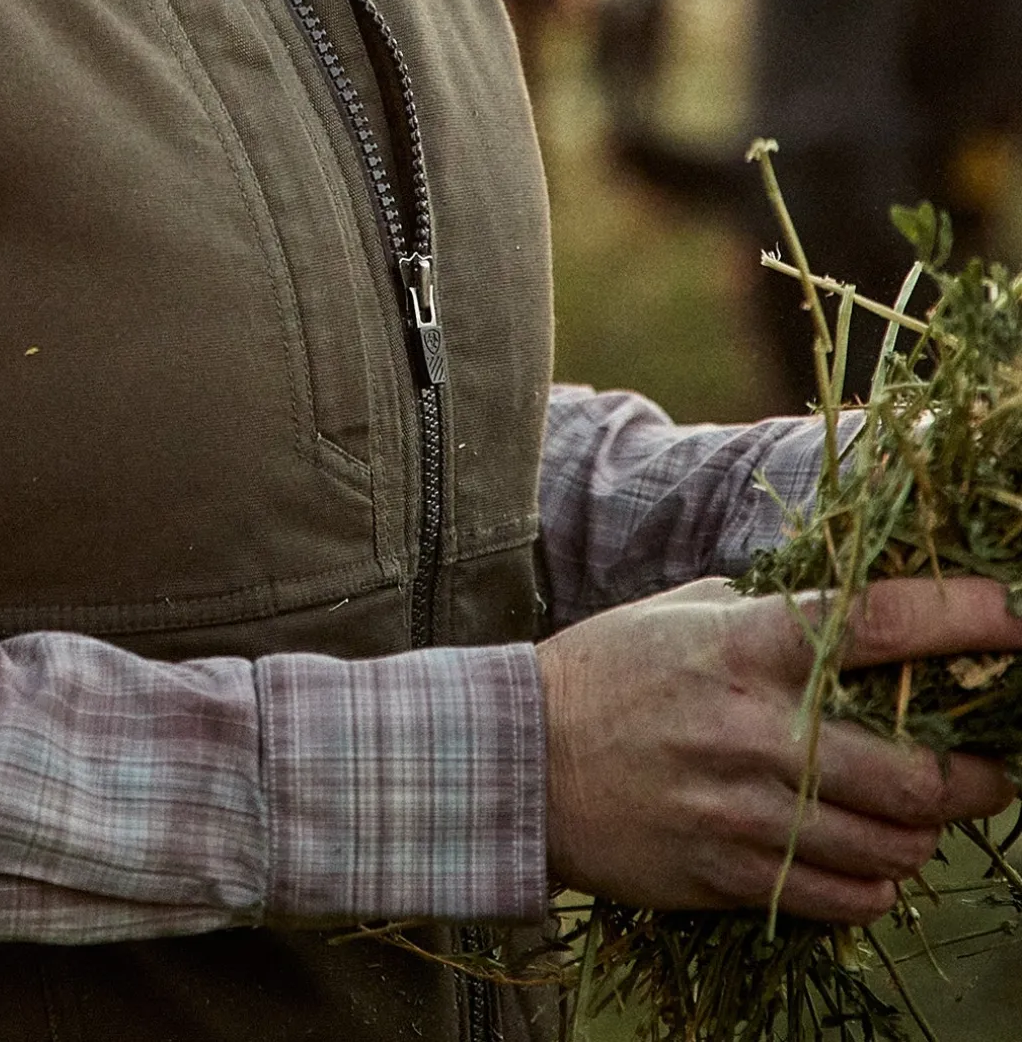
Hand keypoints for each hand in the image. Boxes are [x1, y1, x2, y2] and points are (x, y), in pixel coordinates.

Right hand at [536, 574, 1021, 921]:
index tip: (1015, 617)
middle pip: (914, 773)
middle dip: (978, 774)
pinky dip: (877, 882)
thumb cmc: (611, 670)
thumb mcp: (686, 609)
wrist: (524, 761)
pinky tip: (869, 857)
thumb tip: (861, 599)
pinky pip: (845, 898)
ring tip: (924, 813)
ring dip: (926, 833)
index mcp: (745, 645)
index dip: (962, 618)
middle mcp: (754, 732)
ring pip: (891, 847)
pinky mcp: (730, 876)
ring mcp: (744, 813)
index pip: (877, 625)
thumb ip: (773, 607)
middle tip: (993, 764)